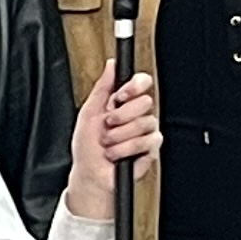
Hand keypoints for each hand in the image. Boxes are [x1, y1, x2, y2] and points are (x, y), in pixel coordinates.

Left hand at [59, 70, 157, 216]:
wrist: (92, 175)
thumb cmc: (88, 147)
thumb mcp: (89, 113)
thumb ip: (102, 87)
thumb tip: (112, 64)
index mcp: (123, 103)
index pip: (142, 83)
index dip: (134, 87)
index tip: (120, 96)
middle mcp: (137, 115)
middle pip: (145, 102)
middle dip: (121, 116)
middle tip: (108, 125)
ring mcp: (146, 132)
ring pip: (144, 123)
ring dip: (119, 136)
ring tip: (109, 144)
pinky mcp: (151, 148)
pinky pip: (147, 142)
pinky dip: (126, 149)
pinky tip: (117, 153)